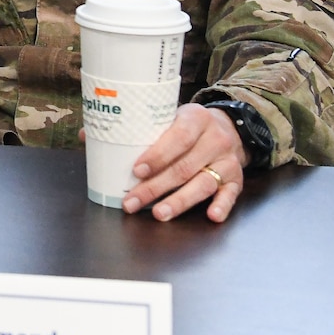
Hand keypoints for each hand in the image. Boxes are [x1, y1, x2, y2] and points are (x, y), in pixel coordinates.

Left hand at [122, 103, 249, 222]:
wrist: (228, 128)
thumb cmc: (188, 126)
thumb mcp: (170, 117)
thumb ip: (147, 131)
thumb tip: (96, 141)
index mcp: (197, 118)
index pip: (178, 138)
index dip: (158, 156)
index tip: (137, 171)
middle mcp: (216, 139)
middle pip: (185, 167)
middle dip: (156, 187)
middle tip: (132, 201)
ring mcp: (228, 161)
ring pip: (204, 183)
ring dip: (179, 202)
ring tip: (159, 214)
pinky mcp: (237, 178)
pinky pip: (231, 194)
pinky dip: (222, 206)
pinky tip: (212, 216)